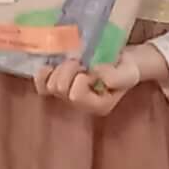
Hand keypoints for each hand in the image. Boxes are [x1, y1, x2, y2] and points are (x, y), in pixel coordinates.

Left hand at [37, 44, 161, 116]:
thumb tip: (94, 73)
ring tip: (74, 62)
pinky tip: (51, 65)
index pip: (76, 95)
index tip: (92, 69)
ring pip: (49, 85)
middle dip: (68, 70)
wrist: (120, 62)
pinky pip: (40, 84)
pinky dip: (44, 73)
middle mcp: (79, 105)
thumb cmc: (125, 70)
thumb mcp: (128, 73)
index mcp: (97, 106)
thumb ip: (116, 78)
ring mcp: (66, 96)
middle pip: (59, 89)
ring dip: (60, 68)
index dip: (81, 78)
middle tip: (81, 63)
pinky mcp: (57, 84)